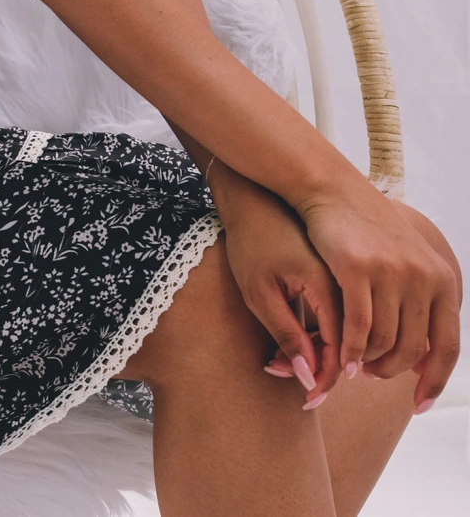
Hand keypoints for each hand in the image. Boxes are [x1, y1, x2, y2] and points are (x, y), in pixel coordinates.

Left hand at [219, 181, 341, 406]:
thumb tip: (311, 378)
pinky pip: (337, 315)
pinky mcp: (335, 275)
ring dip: (314, 352)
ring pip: (342, 331)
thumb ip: (287, 335)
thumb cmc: (250, 243)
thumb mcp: (260, 294)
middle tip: (276, 372)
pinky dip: (316, 333)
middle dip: (316, 368)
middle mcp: (345, 283)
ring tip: (275, 360)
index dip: (325, 378)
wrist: (254, 198)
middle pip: (346, 343)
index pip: (342, 348)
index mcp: (329, 284)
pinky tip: (288, 341)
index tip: (306, 399)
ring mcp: (343, 278)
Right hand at [296, 186, 460, 411]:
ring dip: (368, 363)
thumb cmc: (368, 232)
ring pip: (384, 342)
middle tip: (373, 374)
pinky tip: (343, 359)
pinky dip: (351, 351)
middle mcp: (422, 276)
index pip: (448, 346)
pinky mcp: (357, 269)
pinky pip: (358, 328)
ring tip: (356, 365)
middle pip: (412, 349)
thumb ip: (421, 307)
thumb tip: (426, 362)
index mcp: (441, 278)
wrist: (334, 190)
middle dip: (391, 371)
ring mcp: (391, 272)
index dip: (434, 381)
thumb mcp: (408, 264)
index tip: (419, 405)